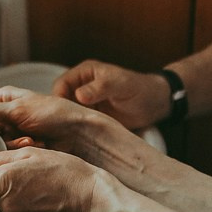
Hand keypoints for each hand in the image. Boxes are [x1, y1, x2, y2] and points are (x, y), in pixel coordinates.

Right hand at [0, 87, 94, 153]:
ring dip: (10, 142)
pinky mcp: (19, 147)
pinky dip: (19, 148)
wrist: (79, 134)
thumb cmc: (54, 113)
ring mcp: (12, 131)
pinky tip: (33, 144)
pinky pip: (8, 150)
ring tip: (27, 139)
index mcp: (4, 97)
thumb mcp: (19, 108)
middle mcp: (5, 114)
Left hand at [0, 146, 102, 211]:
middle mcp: (4, 205)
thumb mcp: (27, 152)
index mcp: (1, 183)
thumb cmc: (64, 172)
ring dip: (7, 190)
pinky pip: (12, 209)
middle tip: (16, 169)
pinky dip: (19, 200)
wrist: (89, 196)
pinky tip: (38, 191)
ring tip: (33, 180)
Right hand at [52, 60, 168, 129]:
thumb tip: (78, 95)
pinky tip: (75, 138)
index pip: (60, 84)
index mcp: (84, 73)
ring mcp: (85, 103)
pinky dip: (74, 129)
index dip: (57, 97)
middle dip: (59, 112)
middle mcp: (80, 87)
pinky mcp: (90, 117)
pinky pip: (76, 123)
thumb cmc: (138, 88)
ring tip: (67, 135)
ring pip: (66, 113)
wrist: (154, 105)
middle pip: (59, 100)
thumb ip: (100, 87)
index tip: (61, 113)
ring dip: (66, 122)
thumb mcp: (120, 84)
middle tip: (61, 127)